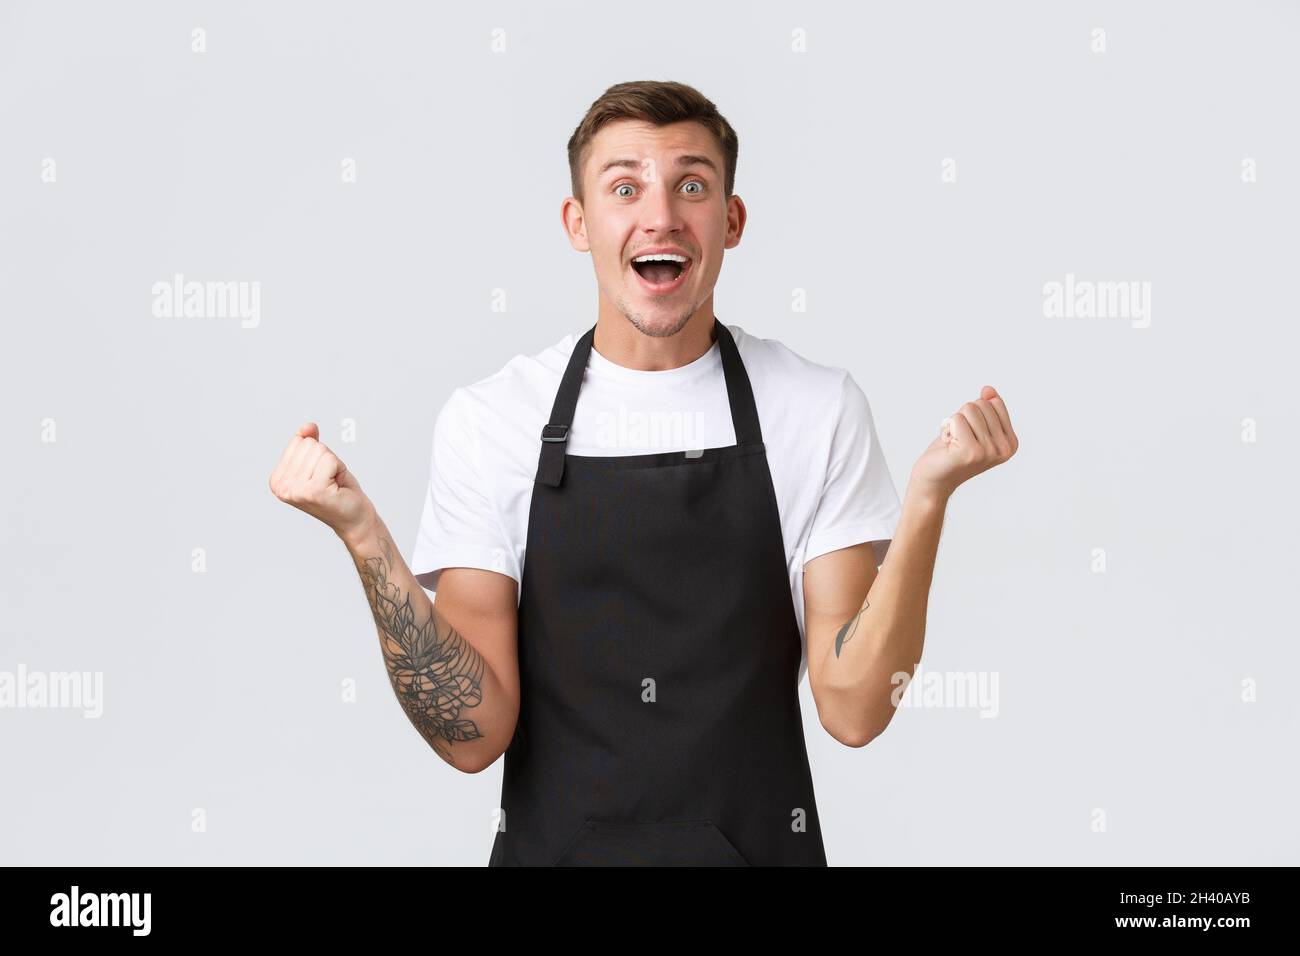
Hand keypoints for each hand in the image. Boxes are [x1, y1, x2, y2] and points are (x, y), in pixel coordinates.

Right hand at [268, 422, 374, 541]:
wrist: (354, 518)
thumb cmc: (338, 490)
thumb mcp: (320, 461)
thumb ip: (308, 441)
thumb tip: (308, 426)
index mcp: (277, 479)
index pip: (299, 442)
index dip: (317, 455)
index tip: (320, 475)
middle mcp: (281, 486)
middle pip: (309, 445)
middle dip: (326, 459)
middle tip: (329, 481)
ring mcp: (296, 490)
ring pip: (320, 451)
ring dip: (334, 465)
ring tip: (333, 484)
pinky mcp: (314, 491)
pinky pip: (330, 460)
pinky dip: (339, 469)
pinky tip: (337, 486)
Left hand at [910, 386, 1018, 499]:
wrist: (934, 479)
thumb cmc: (952, 451)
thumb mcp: (973, 426)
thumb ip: (986, 407)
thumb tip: (988, 389)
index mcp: (1011, 442)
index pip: (994, 403)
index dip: (975, 414)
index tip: (970, 434)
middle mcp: (1004, 449)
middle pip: (981, 404)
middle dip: (964, 417)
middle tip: (959, 440)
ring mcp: (989, 452)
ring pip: (968, 409)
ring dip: (954, 424)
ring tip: (954, 443)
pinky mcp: (971, 452)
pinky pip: (956, 419)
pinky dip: (947, 429)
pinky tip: (948, 447)